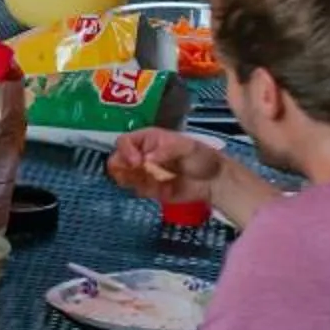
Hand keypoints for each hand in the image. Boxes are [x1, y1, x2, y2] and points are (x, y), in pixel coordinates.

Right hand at [107, 127, 221, 206]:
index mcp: (148, 139)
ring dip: (130, 180)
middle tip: (136, 173)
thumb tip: (146, 160)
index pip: (124, 142)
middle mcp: (141, 154)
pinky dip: (141, 190)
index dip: (125, 151)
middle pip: (117, 159)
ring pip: (122, 176)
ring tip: (149, 180)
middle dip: (122, 167)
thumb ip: (165, 151)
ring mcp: (143, 172)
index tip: (137, 162)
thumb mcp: (186, 146)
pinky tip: (156, 188)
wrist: (213, 181)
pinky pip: (135, 190)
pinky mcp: (148, 189)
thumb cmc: (200, 156)